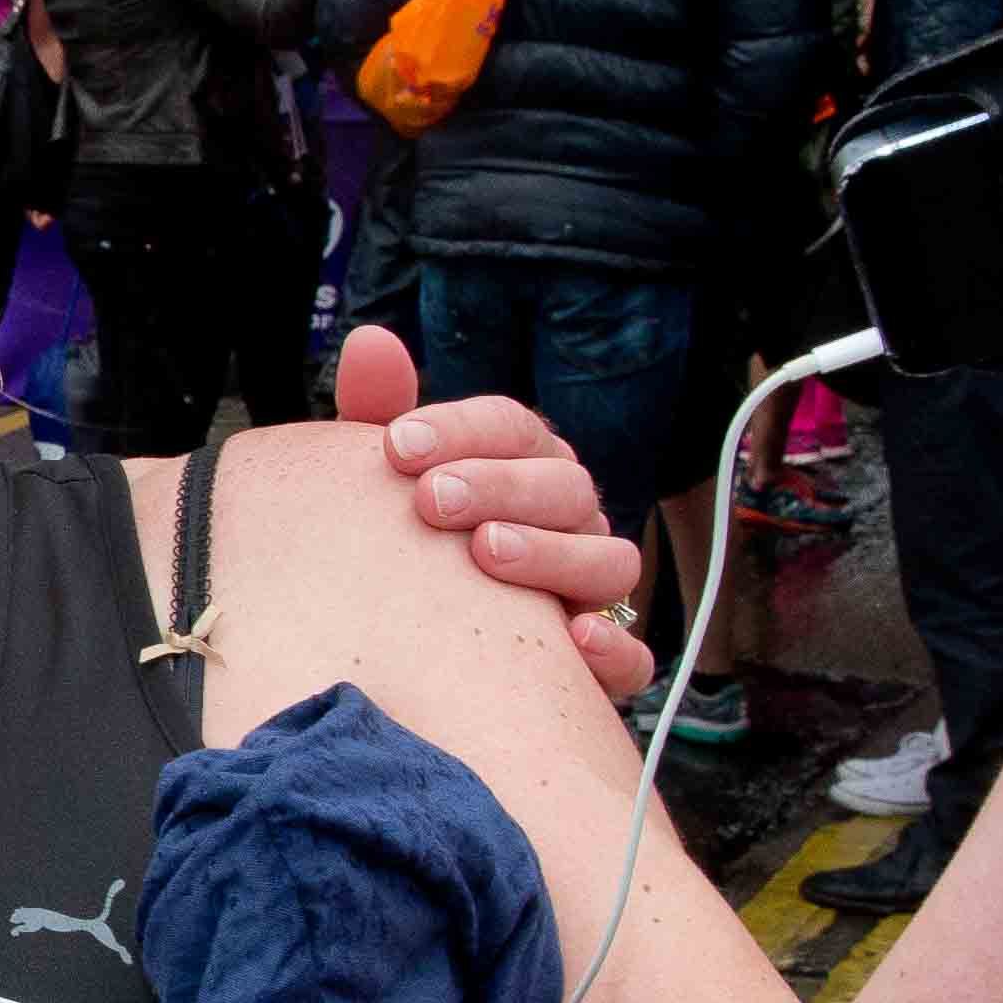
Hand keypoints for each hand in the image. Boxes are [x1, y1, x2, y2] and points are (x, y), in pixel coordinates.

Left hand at [339, 323, 657, 697]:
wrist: (415, 649)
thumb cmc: (407, 548)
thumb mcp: (389, 481)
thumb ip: (379, 411)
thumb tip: (369, 340)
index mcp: (524, 467)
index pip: (513, 429)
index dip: (460, 430)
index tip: (394, 445)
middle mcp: (570, 521)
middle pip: (563, 487)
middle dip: (499, 486)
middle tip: (430, 501)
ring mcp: (592, 589)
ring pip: (609, 561)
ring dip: (551, 554)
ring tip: (486, 553)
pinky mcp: (602, 662)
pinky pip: (633, 655)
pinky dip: (614, 646)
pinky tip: (572, 638)